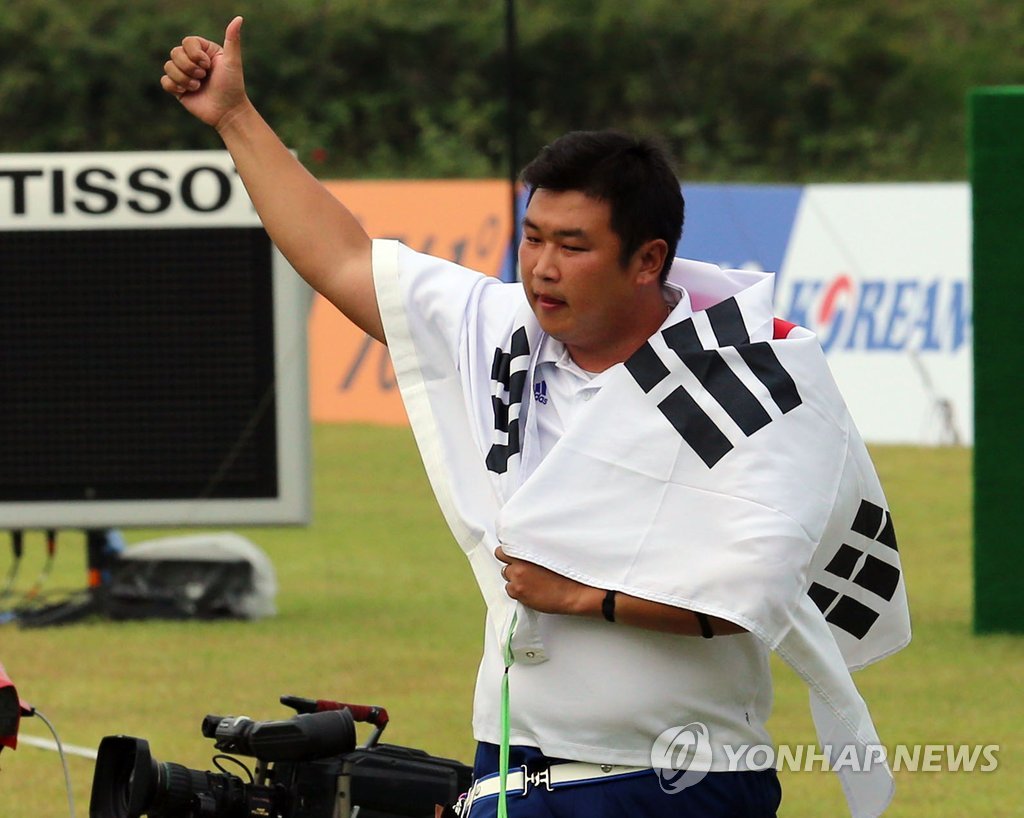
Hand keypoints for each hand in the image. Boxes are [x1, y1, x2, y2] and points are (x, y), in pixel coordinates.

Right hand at [161, 16, 249, 130]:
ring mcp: (184, 74)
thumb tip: (239, 18)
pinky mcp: (178, 89)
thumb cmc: (232, 87)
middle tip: (204, 78)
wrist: (227, 112)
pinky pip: (164, 81)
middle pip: (175, 52)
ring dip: (184, 79)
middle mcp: (192, 60)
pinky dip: (174, 86)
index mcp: (204, 51)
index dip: (194, 54)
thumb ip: (232, 40)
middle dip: (189, 67)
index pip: (187, 42)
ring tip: (198, 87)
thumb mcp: (232, 62)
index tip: (208, 66)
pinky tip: (187, 93)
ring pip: (168, 66)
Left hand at [495, 546, 600, 615]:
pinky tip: (529, 589)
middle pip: (501, 557)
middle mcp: (519, 563)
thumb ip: (534, 549)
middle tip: (518, 565)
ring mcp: (517, 578)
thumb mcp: (551, 552)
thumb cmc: (566, 573)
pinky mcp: (518, 592)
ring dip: (513, 576)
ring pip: (506, 574)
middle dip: (508, 560)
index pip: (505, 545)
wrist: (573, 592)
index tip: (511, 551)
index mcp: (527, 550)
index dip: (508, 549)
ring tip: (528, 579)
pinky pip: (510, 589)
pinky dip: (517, 589)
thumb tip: (526, 548)